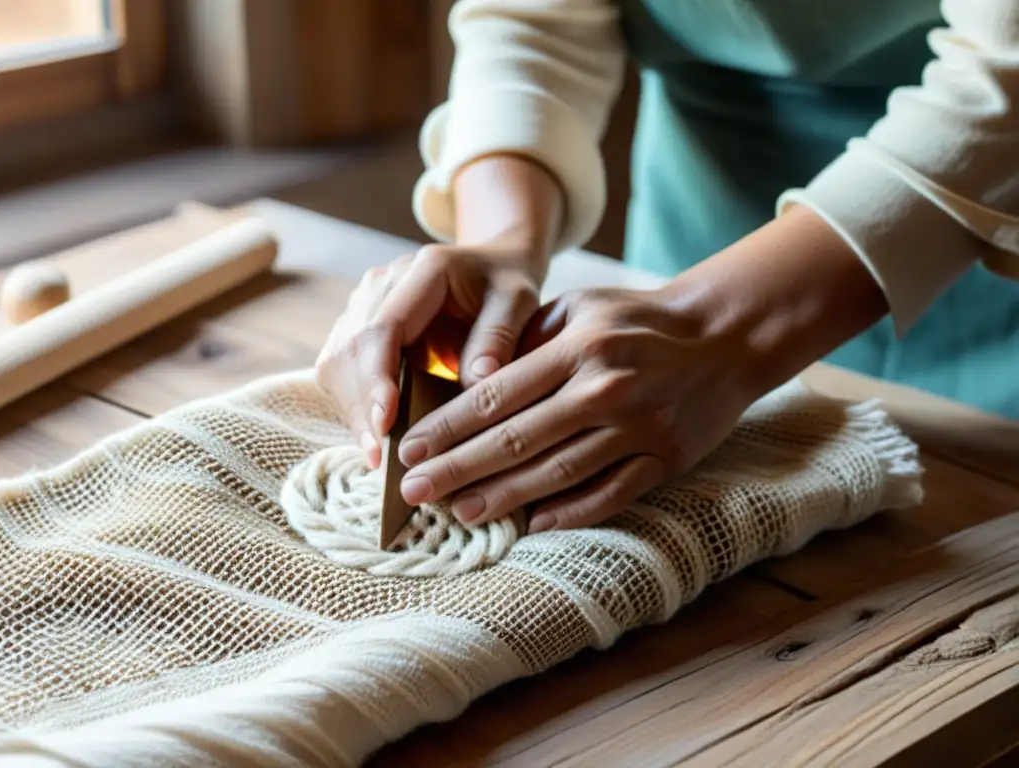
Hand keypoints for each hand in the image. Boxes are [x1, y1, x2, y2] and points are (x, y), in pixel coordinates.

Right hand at [314, 242, 545, 468]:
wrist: (493, 267)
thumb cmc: (507, 286)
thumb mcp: (518, 302)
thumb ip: (498, 337)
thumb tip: (476, 383)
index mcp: (424, 271)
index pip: (384, 328)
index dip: (379, 379)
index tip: (386, 423)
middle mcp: (383, 282)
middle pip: (351, 349)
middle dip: (362, 406)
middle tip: (379, 457)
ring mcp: (363, 303)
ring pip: (337, 361)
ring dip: (353, 410)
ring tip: (376, 455)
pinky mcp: (356, 325)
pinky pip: (341, 370)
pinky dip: (355, 405)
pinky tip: (374, 435)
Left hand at [395, 287, 765, 532]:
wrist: (724, 336)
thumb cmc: (636, 319)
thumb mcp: (579, 308)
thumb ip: (527, 341)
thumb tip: (466, 386)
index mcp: (577, 347)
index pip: (496, 396)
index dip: (446, 428)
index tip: (408, 450)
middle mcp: (604, 388)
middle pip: (516, 439)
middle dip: (458, 469)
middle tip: (414, 492)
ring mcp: (638, 428)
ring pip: (557, 473)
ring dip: (504, 497)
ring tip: (460, 512)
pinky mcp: (664, 458)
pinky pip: (609, 494)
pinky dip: (569, 513)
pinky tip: (532, 524)